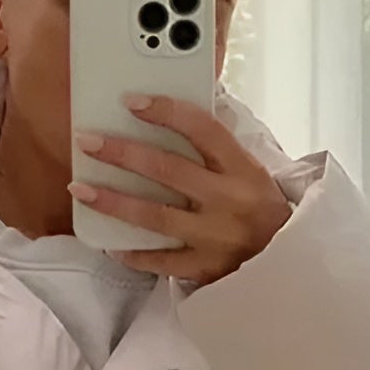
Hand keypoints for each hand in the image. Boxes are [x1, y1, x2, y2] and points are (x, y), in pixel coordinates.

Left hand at [69, 95, 291, 283]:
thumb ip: (217, 150)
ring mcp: (214, 237)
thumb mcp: (251, 172)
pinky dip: (133, 254)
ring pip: (155, 217)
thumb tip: (172, 117)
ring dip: (114, 202)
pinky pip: (161, 262)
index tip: (131, 101)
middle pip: (168, 170)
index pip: (202, 130)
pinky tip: (109, 245)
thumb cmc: (261, 211)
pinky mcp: (205, 268)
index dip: (166, 112)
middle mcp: (227, 201)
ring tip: (81, 189)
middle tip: (88, 141)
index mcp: (242, 169)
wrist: (288, 264)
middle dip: (123, 153)